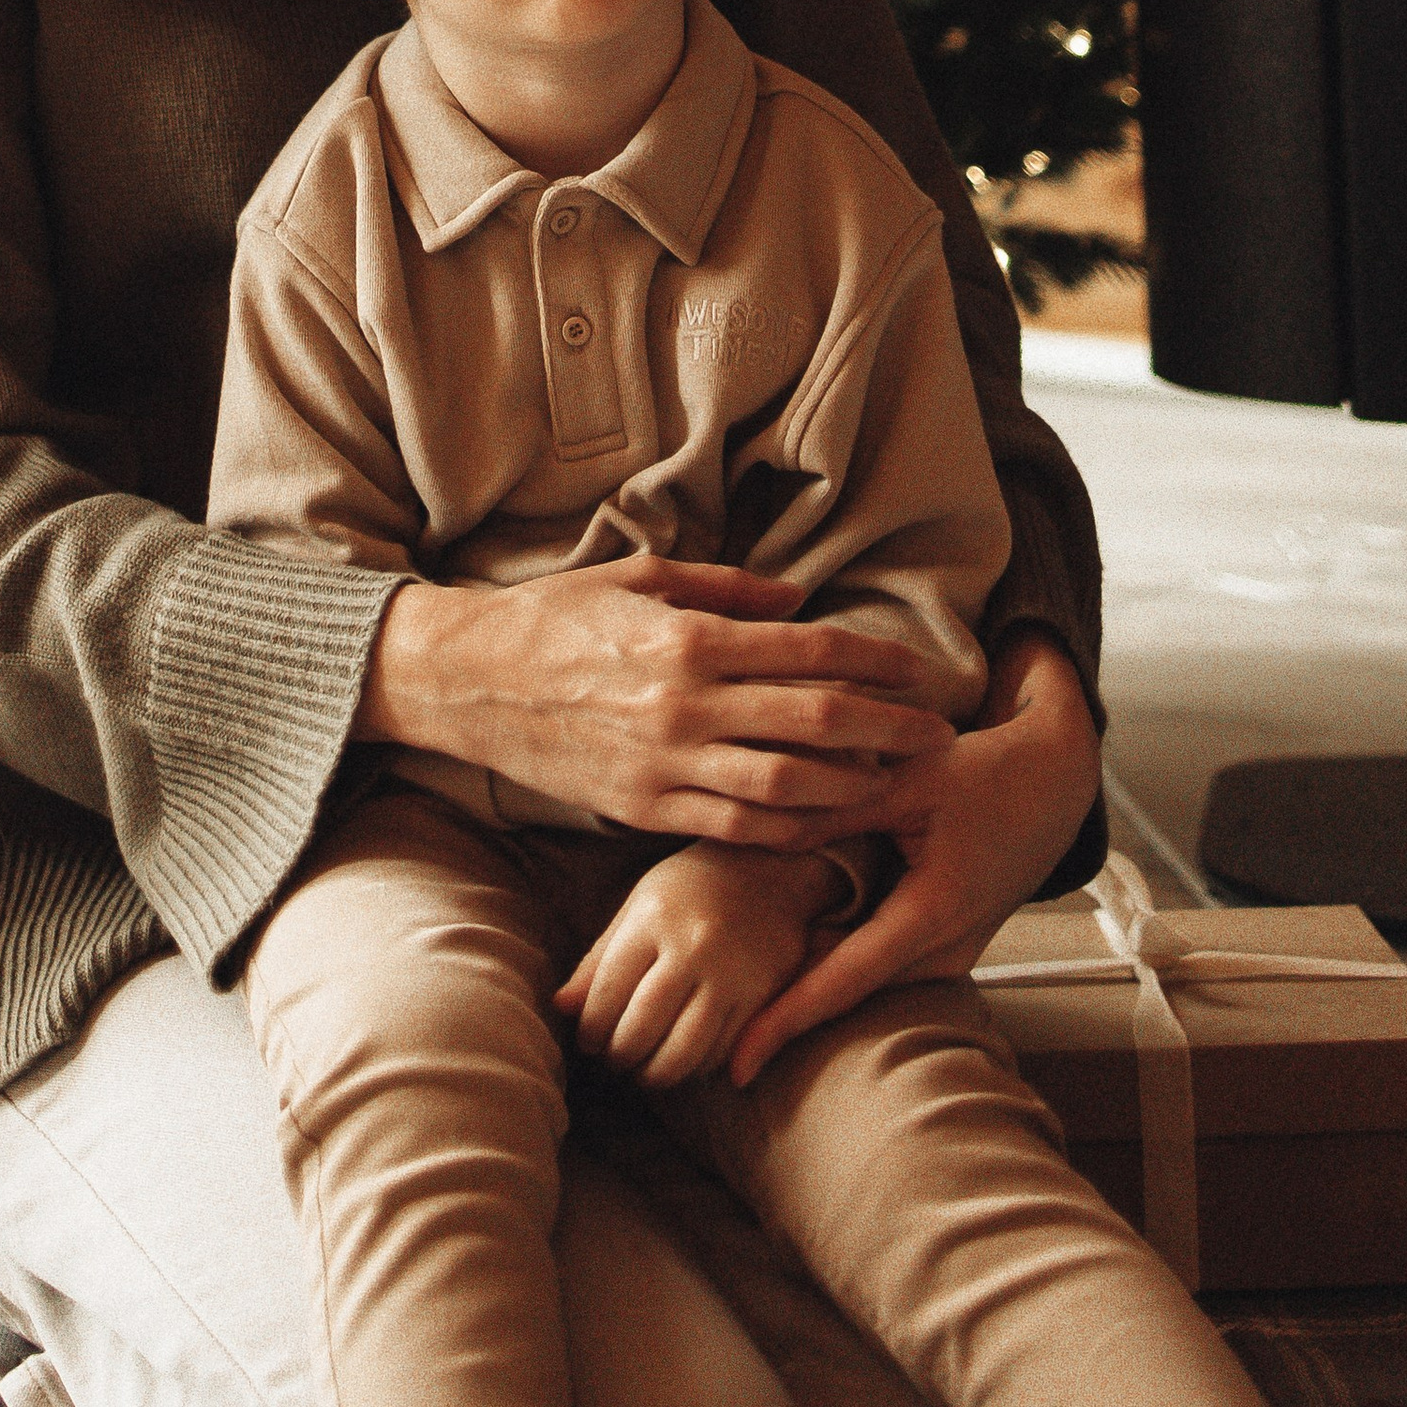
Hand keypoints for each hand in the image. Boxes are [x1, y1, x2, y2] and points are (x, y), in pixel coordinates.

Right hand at [356, 557, 955, 841]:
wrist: (470, 681)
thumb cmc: (555, 618)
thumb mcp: (639, 578)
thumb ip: (725, 591)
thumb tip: (798, 602)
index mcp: (687, 639)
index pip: (809, 650)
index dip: (875, 660)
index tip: (919, 670)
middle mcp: (684, 705)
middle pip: (814, 722)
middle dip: (887, 728)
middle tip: (936, 734)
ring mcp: (665, 765)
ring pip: (785, 788)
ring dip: (851, 787)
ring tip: (893, 782)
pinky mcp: (644, 809)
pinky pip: (735, 828)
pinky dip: (790, 829)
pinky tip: (826, 821)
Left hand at [556, 844, 840, 1087]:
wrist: (767, 870)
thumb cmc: (689, 889)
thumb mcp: (639, 906)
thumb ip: (600, 959)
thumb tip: (560, 1007)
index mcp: (654, 916)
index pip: (610, 989)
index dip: (592, 1025)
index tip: (586, 1043)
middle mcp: (694, 944)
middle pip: (645, 1023)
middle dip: (621, 1054)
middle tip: (612, 1063)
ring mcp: (732, 972)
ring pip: (686, 1048)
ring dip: (658, 1073)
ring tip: (643, 1074)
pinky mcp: (762, 994)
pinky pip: (723, 1049)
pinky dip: (696, 1068)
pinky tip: (681, 1064)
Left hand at [722, 630, 1101, 1084]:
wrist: (1053, 784)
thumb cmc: (984, 773)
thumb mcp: (908, 779)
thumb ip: (835, 809)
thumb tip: (757, 826)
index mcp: (934, 913)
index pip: (844, 981)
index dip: (785, 1021)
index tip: (735, 1062)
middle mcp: (945, 950)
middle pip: (847, 993)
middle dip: (780, 1014)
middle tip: (707, 1036)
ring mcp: (950, 954)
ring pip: (863, 982)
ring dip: (805, 988)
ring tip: (731, 1004)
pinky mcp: (945, 945)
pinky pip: (881, 965)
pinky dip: (834, 963)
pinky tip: (784, 956)